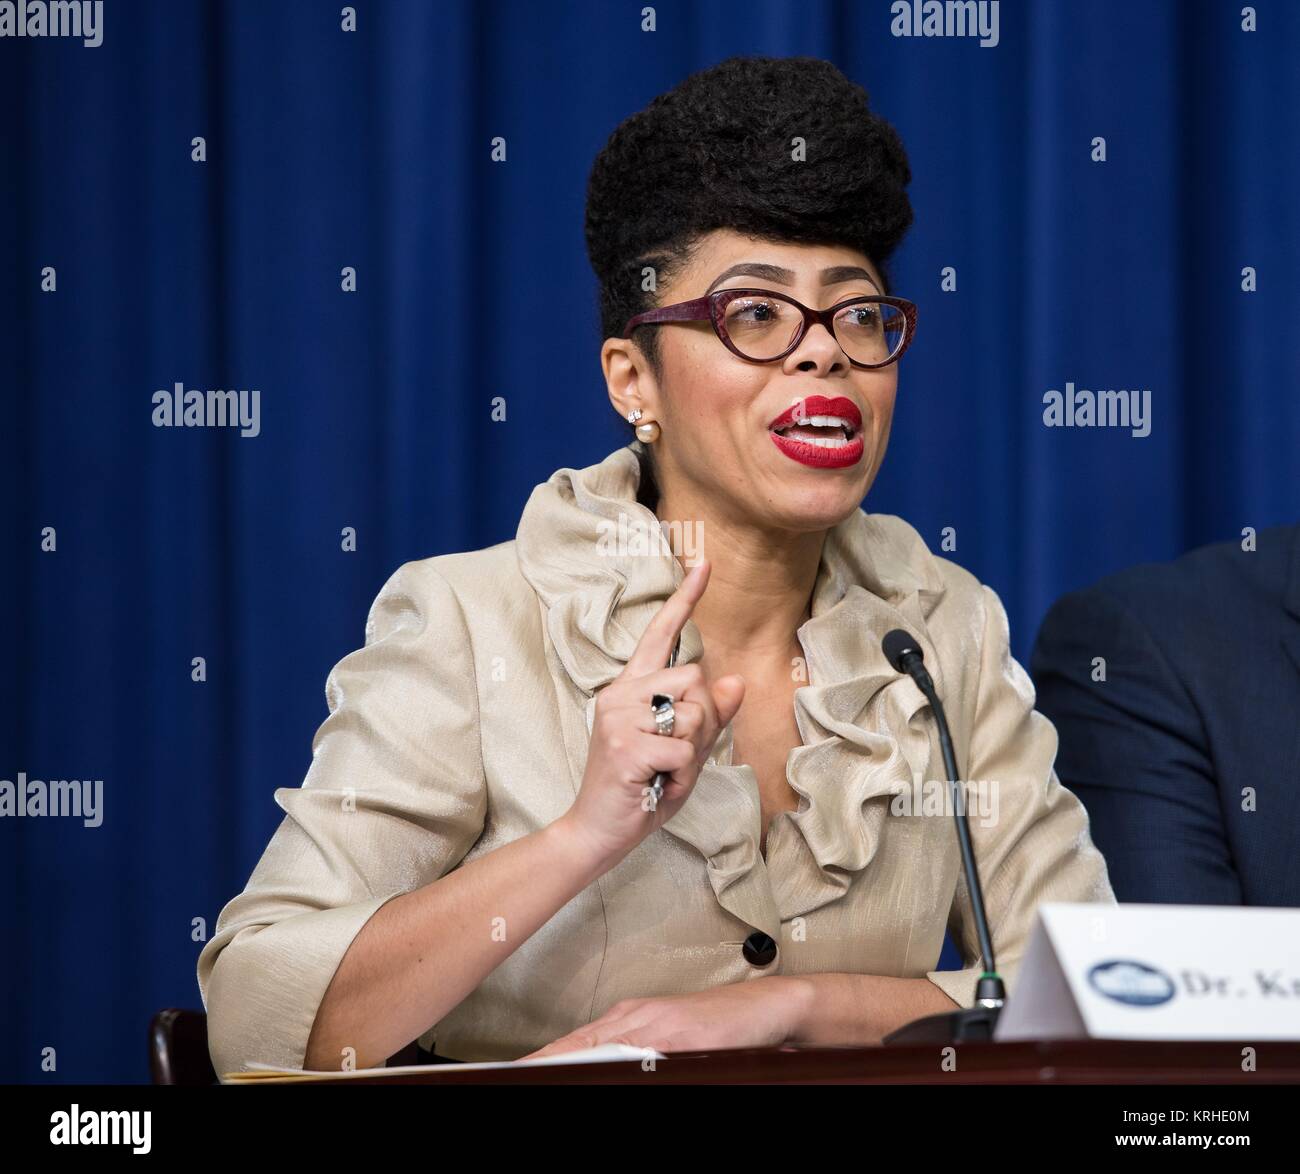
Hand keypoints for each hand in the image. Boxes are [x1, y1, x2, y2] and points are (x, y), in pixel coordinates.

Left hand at [518, 977, 811, 1059]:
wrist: (763, 1008)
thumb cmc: (716, 1027)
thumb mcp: (666, 1037)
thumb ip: (631, 1050)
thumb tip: (593, 1064)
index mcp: (627, 1017)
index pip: (573, 1044)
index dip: (541, 1059)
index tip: (514, 1070)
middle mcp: (635, 1017)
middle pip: (578, 1044)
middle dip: (545, 1061)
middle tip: (515, 1073)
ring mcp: (655, 1024)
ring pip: (598, 1047)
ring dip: (568, 1060)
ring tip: (536, 1071)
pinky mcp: (679, 1033)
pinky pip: (634, 1051)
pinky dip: (609, 1060)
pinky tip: (591, 1066)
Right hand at [559, 558, 745, 870]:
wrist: (598, 829)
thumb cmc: (642, 788)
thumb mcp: (684, 750)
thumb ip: (709, 717)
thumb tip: (736, 680)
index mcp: (634, 687)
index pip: (662, 634)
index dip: (685, 599)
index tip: (704, 563)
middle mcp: (622, 692)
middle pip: (695, 678)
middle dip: (703, 720)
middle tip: (677, 754)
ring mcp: (620, 716)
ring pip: (693, 712)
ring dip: (693, 750)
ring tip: (664, 770)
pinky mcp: (625, 744)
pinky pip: (684, 751)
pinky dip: (681, 777)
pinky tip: (657, 785)